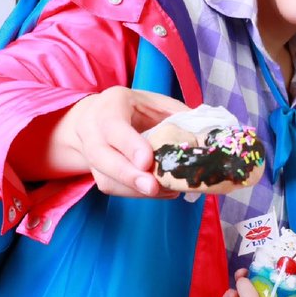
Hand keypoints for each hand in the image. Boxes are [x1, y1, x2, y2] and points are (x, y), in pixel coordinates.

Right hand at [54, 87, 191, 196]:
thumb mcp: (155, 102)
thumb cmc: (134, 109)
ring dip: (135, 189)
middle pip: (101, 156)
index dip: (129, 145)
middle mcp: (93, 129)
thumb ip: (176, 116)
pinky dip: (136, 193)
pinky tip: (160, 191)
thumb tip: (206, 136)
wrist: (98, 117)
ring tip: (165, 191)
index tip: (147, 161)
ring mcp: (90, 153)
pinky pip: (112, 188)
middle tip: (153, 188)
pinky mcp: (97, 173)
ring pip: (105, 178)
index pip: (113, 126)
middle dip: (128, 175)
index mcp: (110, 106)